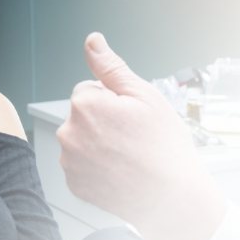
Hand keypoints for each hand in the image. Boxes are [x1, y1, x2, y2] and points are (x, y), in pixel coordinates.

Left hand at [58, 32, 226, 239]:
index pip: (89, 89)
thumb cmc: (163, 146)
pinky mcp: (74, 184)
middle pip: (83, 114)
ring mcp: (69, 162)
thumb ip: (111, 66)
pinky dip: (96, 166)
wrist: (171, 198)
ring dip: (98, 142)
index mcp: (84, 105)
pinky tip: (119, 171)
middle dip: (103, 120)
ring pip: (81, 139)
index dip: (114, 100)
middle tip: (132, 137)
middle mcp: (68, 133)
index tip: (132, 117)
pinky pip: (81, 164)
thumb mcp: (144, 95)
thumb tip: (92, 41)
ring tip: (128, 156)